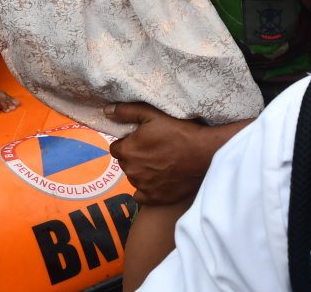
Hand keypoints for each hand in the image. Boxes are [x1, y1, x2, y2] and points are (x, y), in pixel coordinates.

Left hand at [105, 102, 251, 204]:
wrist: (204, 154)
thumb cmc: (178, 131)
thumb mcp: (152, 114)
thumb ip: (126, 112)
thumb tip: (106, 112)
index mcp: (127, 151)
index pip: (116, 148)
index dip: (127, 143)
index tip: (142, 140)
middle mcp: (131, 171)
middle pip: (125, 163)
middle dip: (134, 156)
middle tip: (153, 149)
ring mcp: (143, 187)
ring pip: (134, 178)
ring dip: (141, 171)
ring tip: (160, 163)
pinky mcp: (155, 198)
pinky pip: (141, 196)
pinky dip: (146, 189)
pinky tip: (157, 180)